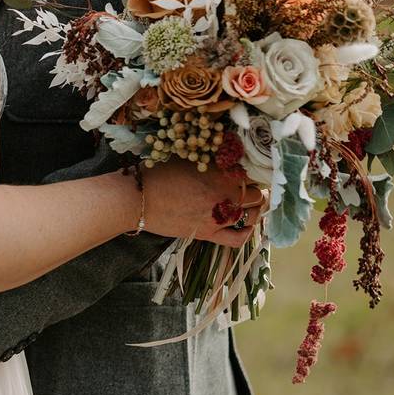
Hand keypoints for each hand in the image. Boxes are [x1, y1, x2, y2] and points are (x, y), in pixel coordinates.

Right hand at [143, 162, 265, 246]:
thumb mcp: (187, 157)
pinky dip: (247, 233)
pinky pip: (238, 238)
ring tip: (250, 203)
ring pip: (252, 214)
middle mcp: (225, 194)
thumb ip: (211, 159)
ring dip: (255, 208)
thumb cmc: (157, 174)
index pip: (252, 171)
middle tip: (250, 186)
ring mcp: (219, 216)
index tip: (248, 171)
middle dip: (256, 189)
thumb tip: (227, 156)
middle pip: (256, 192)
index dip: (253, 170)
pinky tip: (247, 226)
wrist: (137, 199)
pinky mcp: (208, 233)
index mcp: (221, 172)